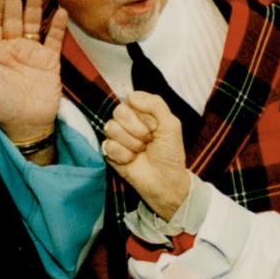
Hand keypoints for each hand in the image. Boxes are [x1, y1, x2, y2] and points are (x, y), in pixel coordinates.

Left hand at [0, 0, 67, 146]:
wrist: (27, 125)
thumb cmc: (0, 106)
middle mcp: (12, 48)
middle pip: (12, 18)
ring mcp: (31, 53)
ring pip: (32, 24)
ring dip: (34, 6)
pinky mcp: (50, 61)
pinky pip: (54, 40)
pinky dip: (57, 26)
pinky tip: (60, 12)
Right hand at [101, 90, 190, 219]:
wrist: (165, 181)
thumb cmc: (170, 155)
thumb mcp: (171, 125)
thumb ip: (156, 105)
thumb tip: (131, 96)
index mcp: (142, 112)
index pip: (130, 99)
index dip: (142, 114)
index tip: (154, 127)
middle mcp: (127, 122)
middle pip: (118, 112)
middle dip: (137, 130)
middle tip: (148, 141)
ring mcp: (117, 137)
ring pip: (111, 128)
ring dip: (131, 143)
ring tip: (140, 151)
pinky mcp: (109, 152)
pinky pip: (108, 145)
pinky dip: (123, 155)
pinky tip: (132, 160)